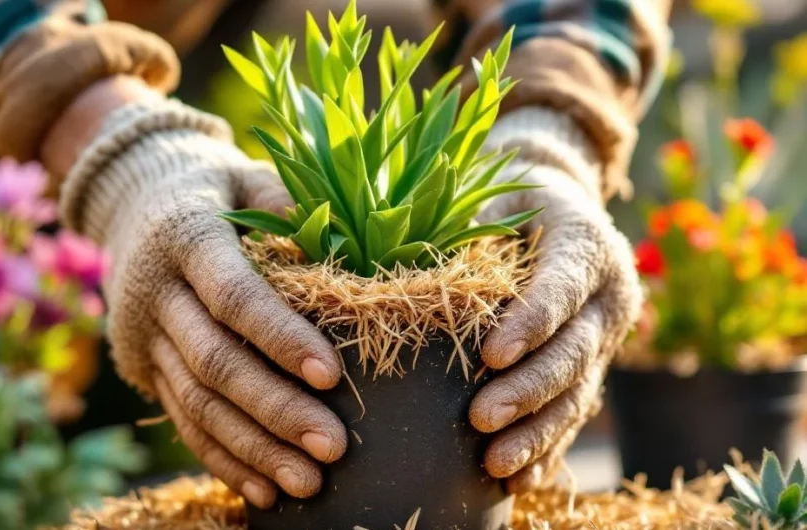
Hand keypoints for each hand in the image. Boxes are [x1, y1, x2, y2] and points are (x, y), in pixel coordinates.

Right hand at [61, 100, 347, 507]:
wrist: (132, 195)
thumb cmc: (214, 185)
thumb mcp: (248, 176)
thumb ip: (288, 206)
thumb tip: (343, 251)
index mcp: (186, 237)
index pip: (234, 296)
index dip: (280, 337)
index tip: (332, 375)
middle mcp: (157, 293)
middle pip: (215, 362)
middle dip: (275, 410)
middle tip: (333, 447)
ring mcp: (144, 336)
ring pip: (196, 402)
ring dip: (253, 448)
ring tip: (307, 484)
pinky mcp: (143, 366)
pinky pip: (182, 418)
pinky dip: (222, 458)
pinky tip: (262, 490)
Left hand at [469, 107, 642, 488]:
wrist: (557, 206)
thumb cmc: (511, 198)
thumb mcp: (495, 196)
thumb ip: (470, 226)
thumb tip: (412, 263)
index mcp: (587, 245)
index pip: (563, 288)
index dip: (532, 323)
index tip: (490, 355)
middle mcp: (609, 296)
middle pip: (574, 351)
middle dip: (529, 390)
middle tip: (481, 419)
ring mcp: (605, 338)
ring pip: (578, 393)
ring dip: (538, 432)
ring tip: (495, 464)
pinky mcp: (592, 367)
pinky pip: (574, 412)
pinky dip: (547, 447)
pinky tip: (517, 480)